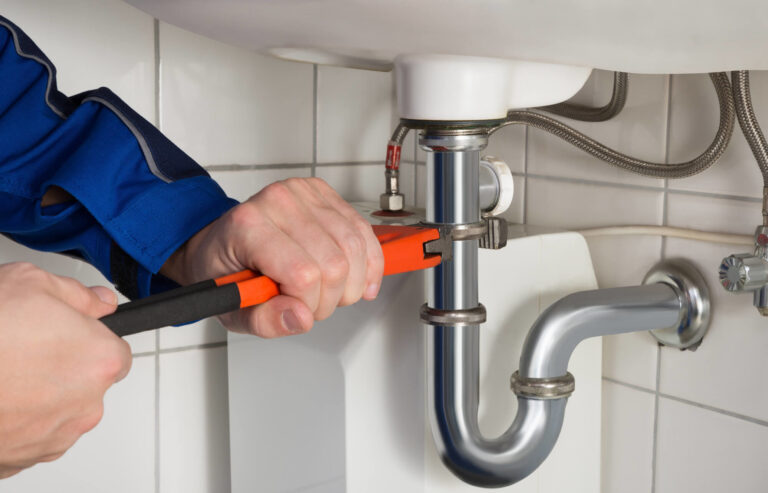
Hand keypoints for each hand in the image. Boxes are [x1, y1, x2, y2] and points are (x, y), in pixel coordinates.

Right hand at [0, 263, 130, 478]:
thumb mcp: (31, 283)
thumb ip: (79, 295)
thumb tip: (102, 302)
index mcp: (100, 361)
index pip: (116, 353)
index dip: (88, 340)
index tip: (66, 334)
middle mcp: (86, 405)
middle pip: (87, 384)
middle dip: (64, 368)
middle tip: (25, 348)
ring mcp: (54, 438)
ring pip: (58, 411)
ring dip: (40, 396)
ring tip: (4, 373)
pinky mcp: (22, 460)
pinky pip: (30, 435)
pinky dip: (15, 420)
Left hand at [162, 178, 384, 337]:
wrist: (224, 242)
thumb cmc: (226, 272)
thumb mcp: (233, 310)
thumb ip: (265, 321)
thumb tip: (301, 317)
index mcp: (247, 227)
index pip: (303, 274)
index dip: (309, 303)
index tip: (296, 309)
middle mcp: (276, 201)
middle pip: (335, 264)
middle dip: (331, 298)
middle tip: (311, 304)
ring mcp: (302, 192)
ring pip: (354, 248)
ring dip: (350, 283)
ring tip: (328, 291)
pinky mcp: (323, 193)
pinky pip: (363, 231)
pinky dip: (368, 262)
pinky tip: (358, 279)